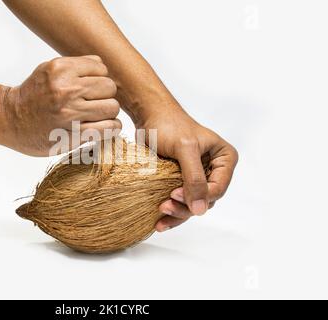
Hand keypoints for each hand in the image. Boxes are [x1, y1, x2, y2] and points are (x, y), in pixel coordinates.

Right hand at [1, 55, 120, 155]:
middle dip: (105, 94)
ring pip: (112, 107)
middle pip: (109, 87)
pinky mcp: (74, 134)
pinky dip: (111, 127)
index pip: (101, 68)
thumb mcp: (48, 70)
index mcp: (60, 69)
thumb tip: (104, 66)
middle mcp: (66, 90)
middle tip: (96, 102)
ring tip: (99, 115)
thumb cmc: (33, 95)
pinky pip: (108, 127)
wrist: (10, 121)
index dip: (99, 78)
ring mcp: (70, 113)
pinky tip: (103, 126)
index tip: (91, 87)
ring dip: (109, 112)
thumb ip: (76, 66)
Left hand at [136, 101, 237, 231]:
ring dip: (177, 213)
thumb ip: (194, 178)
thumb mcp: (185, 149)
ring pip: (192, 205)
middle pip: (205, 200)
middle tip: (164, 207)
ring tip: (160, 216)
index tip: (174, 194)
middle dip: (185, 208)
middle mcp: (215, 171)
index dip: (199, 197)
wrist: (149, 116)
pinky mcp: (181, 182)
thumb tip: (200, 210)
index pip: (218, 188)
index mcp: (224, 159)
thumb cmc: (170, 125)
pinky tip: (159, 222)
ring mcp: (198, 178)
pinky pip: (180, 203)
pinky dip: (171, 212)